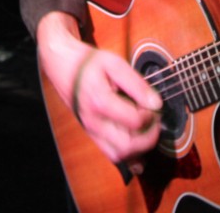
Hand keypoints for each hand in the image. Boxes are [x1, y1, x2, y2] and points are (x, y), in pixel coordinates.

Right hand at [36, 12, 162, 168]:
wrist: (63, 67)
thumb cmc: (89, 64)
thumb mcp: (115, 64)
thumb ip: (137, 84)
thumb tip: (156, 103)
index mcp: (100, 102)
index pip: (135, 122)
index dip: (151, 115)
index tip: (153, 104)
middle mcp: (94, 122)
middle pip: (128, 146)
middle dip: (149, 137)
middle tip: (154, 120)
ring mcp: (91, 131)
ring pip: (119, 156)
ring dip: (139, 148)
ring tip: (147, 129)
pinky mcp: (92, 135)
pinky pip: (111, 155)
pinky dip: (128, 156)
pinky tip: (139, 146)